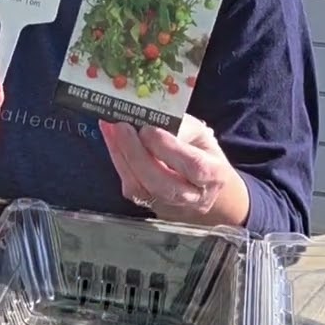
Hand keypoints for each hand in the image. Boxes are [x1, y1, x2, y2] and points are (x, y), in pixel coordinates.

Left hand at [99, 114, 249, 226]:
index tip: (148, 129)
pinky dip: (118, 162)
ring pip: (142, 189)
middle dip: (138, 154)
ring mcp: (169, 206)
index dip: (168, 148)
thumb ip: (182, 127)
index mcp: (213, 175)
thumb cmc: (203, 155)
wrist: (203, 189)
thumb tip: (152, 117)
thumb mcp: (201, 136)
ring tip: (111, 130)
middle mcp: (192, 197)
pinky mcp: (149, 206)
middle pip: (163, 184)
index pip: (192, 166)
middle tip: (122, 127)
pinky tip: (111, 140)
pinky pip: (130, 188)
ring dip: (122, 157)